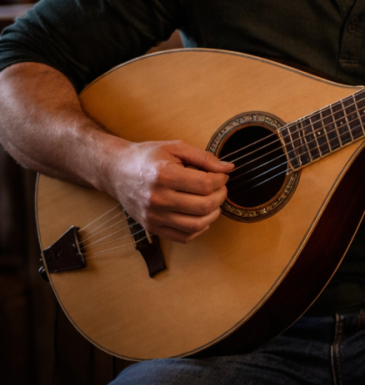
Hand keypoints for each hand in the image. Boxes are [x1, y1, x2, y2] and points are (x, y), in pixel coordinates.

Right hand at [104, 140, 232, 242]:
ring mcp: (153, 216)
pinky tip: (201, 216)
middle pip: (204, 206)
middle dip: (221, 196)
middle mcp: (157, 198)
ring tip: (213, 202)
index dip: (221, 180)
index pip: (206, 185)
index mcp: (164, 175)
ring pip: (197, 225)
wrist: (115, 171)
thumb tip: (229, 168)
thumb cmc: (146, 157)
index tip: (221, 175)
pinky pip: (184, 237)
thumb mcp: (175, 148)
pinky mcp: (151, 227)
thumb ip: (204, 157)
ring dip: (214, 214)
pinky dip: (199, 229)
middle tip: (220, 188)